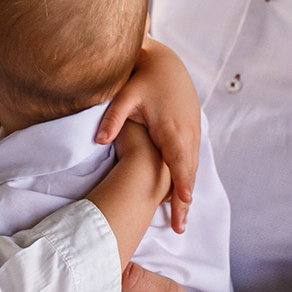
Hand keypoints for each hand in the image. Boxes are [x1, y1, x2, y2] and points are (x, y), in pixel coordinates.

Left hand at [97, 37, 200, 231]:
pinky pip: (191, 160)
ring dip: (188, 192)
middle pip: (188, 173)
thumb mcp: (126, 96)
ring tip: (181, 220)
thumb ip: (113, 119)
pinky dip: (188, 178)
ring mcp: (192, 133)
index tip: (180, 203)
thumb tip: (98, 140)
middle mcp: (187, 133)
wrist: (166, 63)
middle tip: (180, 228)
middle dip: (185, 201)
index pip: (178, 162)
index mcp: (172, 128)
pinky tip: (180, 196)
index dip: (181, 184)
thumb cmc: (145, 79)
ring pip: (192, 168)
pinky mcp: (192, 131)